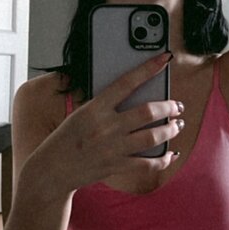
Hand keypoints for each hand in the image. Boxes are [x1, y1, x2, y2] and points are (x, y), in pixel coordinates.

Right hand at [29, 53, 183, 195]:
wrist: (52, 170)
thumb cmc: (64, 139)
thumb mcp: (79, 114)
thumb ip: (103, 106)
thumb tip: (131, 96)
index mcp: (95, 108)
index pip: (127, 82)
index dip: (148, 68)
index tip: (164, 59)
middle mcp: (106, 127)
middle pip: (148, 111)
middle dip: (169, 106)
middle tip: (177, 105)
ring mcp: (113, 148)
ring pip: (153, 136)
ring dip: (170, 129)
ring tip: (176, 125)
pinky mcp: (117, 166)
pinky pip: (148, 163)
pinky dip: (163, 160)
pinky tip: (170, 155)